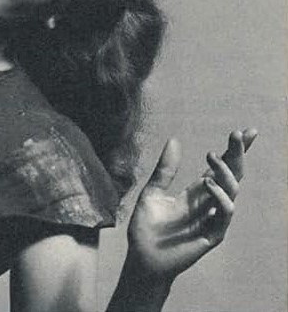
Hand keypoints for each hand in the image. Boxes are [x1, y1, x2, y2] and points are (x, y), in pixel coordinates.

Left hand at [125, 129, 256, 282]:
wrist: (142, 258)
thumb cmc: (146, 228)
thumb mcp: (152, 192)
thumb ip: (165, 170)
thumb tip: (175, 140)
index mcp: (195, 192)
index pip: (221, 168)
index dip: (235, 150)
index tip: (247, 132)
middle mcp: (208, 203)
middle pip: (232, 175)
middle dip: (238, 154)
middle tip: (238, 134)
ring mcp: (213, 218)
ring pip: (232, 191)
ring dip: (225, 172)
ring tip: (212, 156)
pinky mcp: (213, 234)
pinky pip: (224, 213)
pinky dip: (221, 197)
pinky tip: (208, 184)